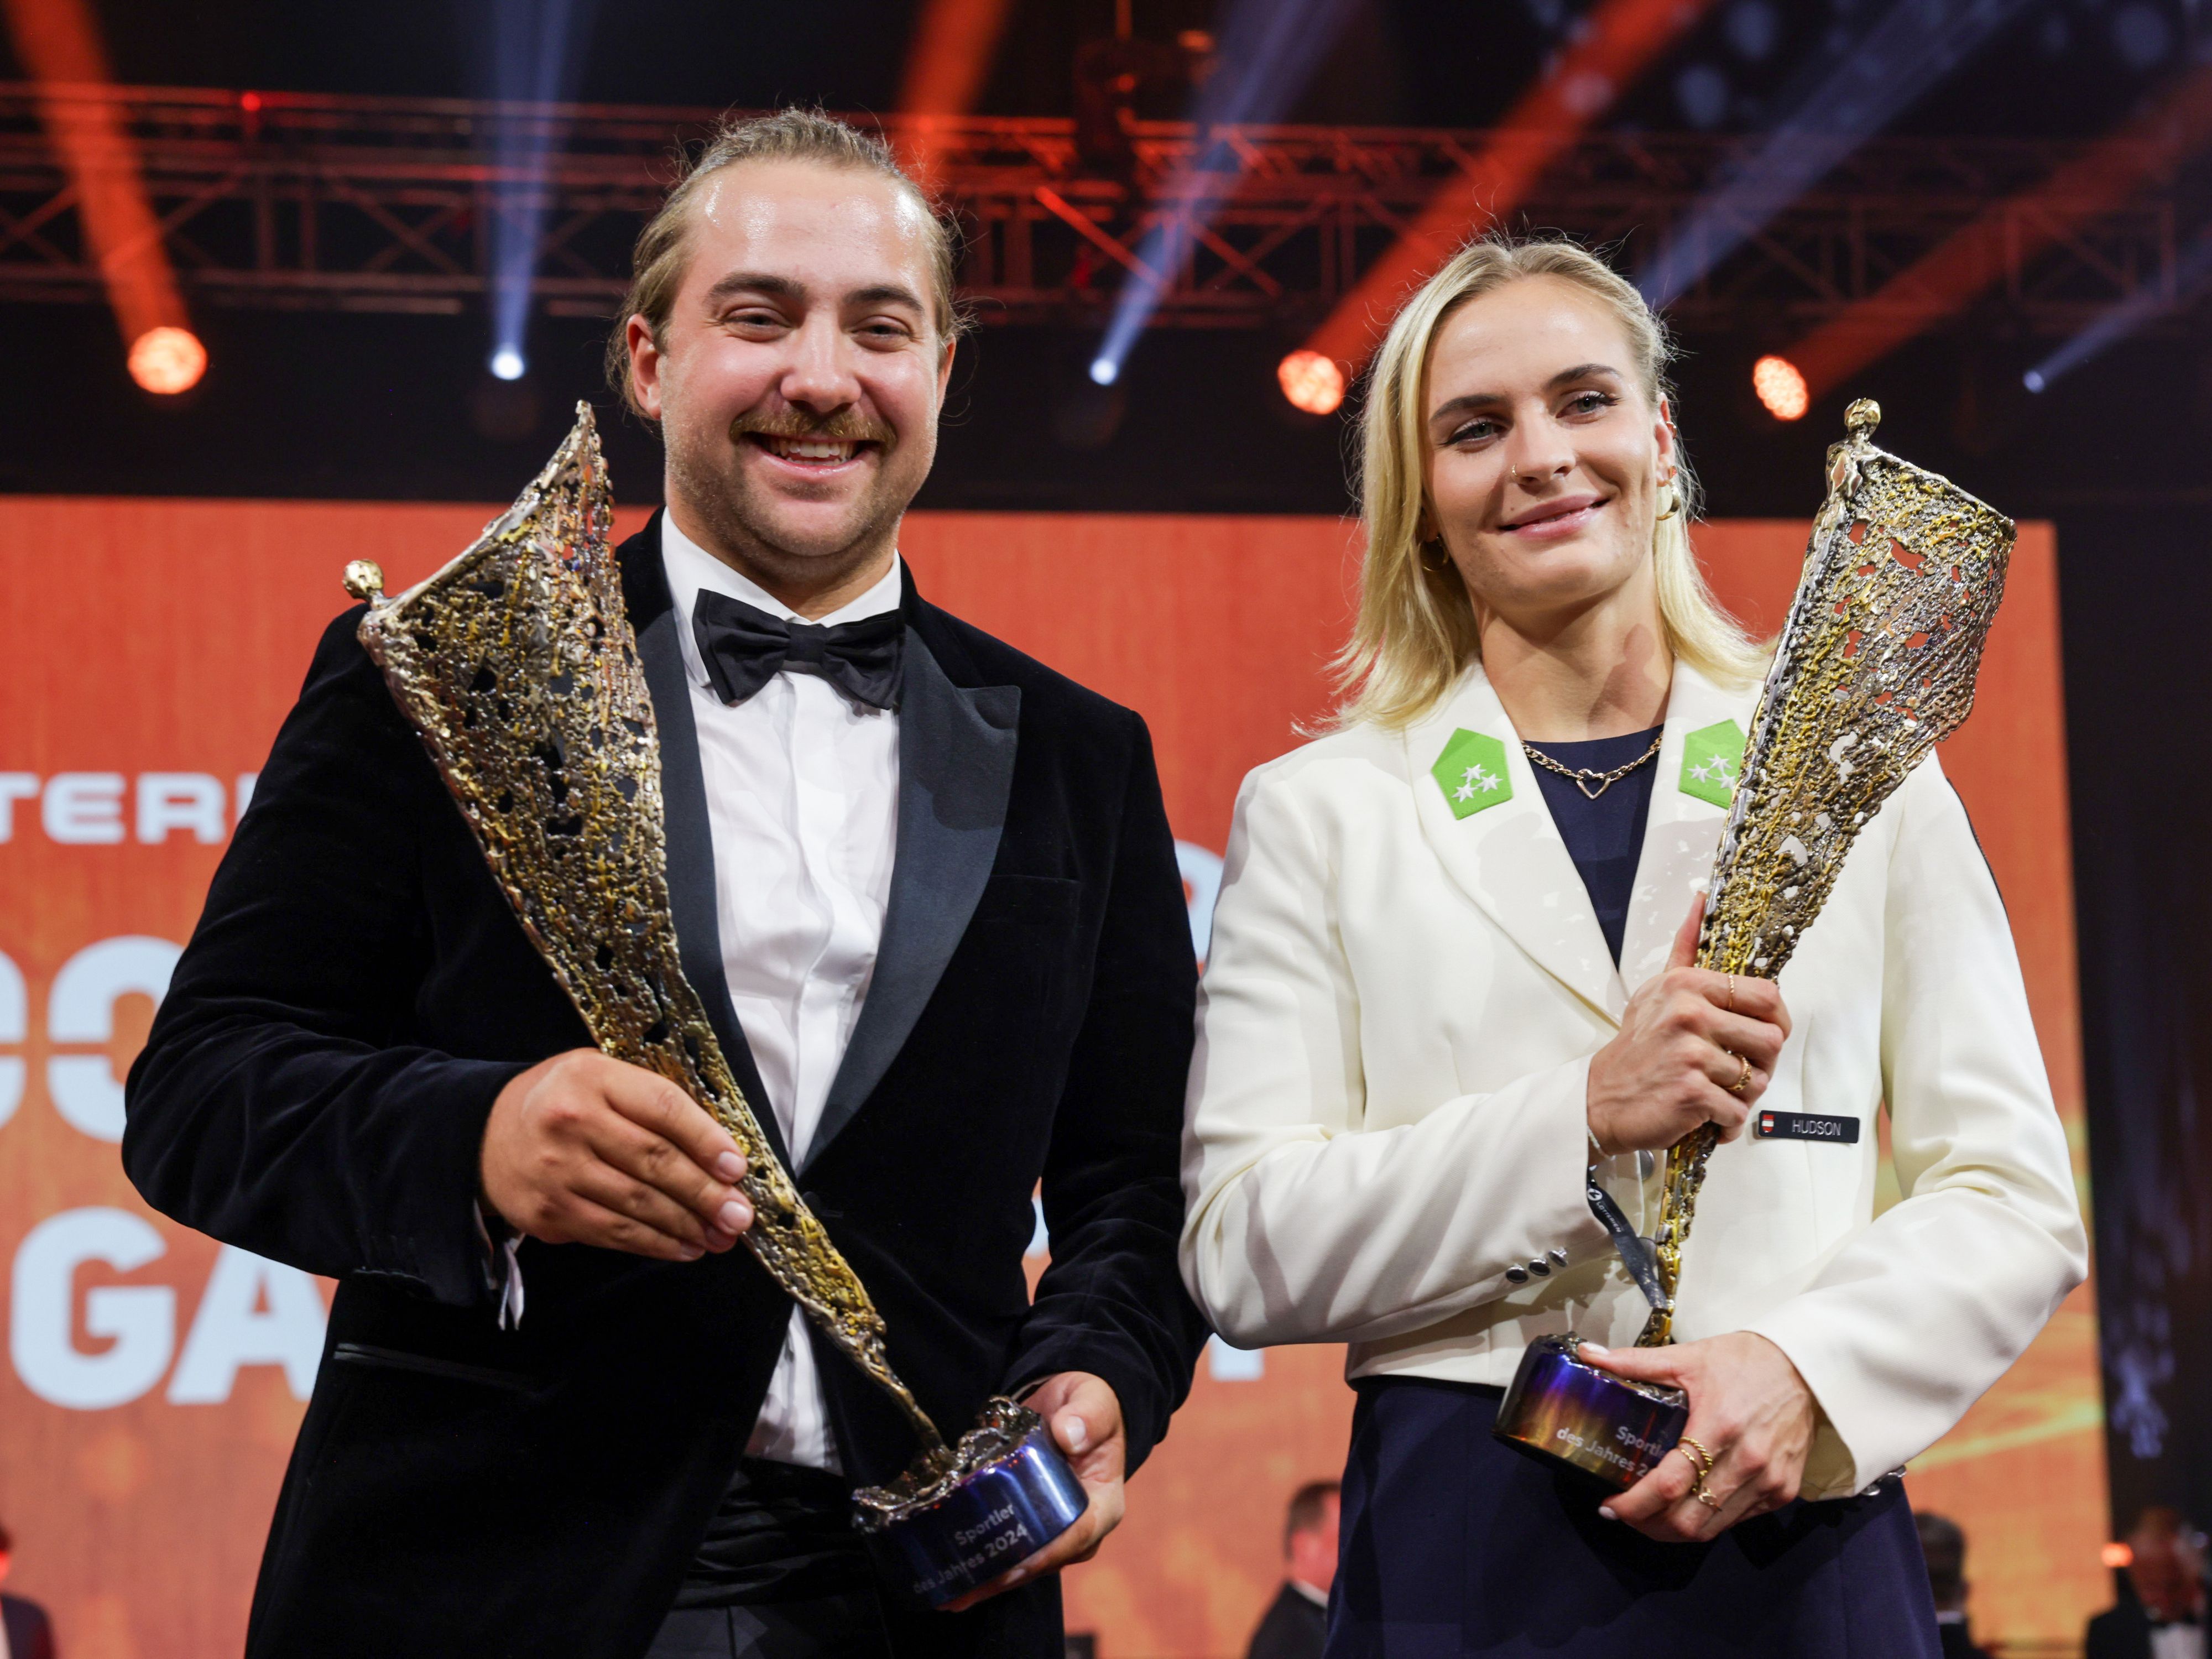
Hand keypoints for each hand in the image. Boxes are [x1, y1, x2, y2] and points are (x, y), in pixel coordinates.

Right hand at [480, 1049, 752, 1260]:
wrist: (484, 1134)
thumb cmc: (561, 1102)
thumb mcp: (601, 1077)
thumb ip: (652, 1102)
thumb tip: (717, 1151)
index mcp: (593, 1077)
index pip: (663, 1108)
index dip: (706, 1140)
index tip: (736, 1167)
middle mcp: (571, 1121)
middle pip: (654, 1161)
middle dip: (705, 1193)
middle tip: (740, 1214)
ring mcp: (557, 1171)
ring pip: (637, 1203)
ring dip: (687, 1225)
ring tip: (720, 1235)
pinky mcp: (548, 1212)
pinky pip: (612, 1232)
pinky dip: (654, 1244)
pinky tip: (684, 1247)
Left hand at [939, 1371, 1126, 1612]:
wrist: (1069, 1407)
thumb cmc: (1087, 1405)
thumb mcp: (1093, 1401)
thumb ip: (1087, 1414)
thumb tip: (1070, 1433)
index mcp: (1102, 1504)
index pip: (1077, 1536)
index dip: (1044, 1555)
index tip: (1012, 1567)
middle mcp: (1079, 1528)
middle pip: (1043, 1561)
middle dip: (1004, 1578)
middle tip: (964, 1592)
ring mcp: (1053, 1531)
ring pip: (1023, 1564)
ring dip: (987, 1581)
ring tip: (949, 1596)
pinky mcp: (1030, 1525)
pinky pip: (1009, 1550)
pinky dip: (982, 1565)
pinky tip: (951, 1578)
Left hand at [1581, 1333, 1817, 1542]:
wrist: (1807, 1367)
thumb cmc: (1746, 1360)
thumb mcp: (1688, 1357)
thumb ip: (1635, 1362)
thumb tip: (1588, 1353)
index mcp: (1718, 1427)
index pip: (1670, 1483)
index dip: (1635, 1503)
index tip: (1610, 1505)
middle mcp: (1747, 1462)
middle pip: (1689, 1519)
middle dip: (1649, 1525)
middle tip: (1626, 1514)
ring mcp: (1769, 1481)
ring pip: (1713, 1527)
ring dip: (1676, 1530)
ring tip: (1650, 1517)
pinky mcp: (1784, 1491)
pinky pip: (1738, 1520)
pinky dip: (1709, 1521)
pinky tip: (1689, 1507)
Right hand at [1586, 897, 1790, 1154]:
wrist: (1600, 1098)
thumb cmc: (1637, 1046)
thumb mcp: (1657, 990)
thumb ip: (1685, 949)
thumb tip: (1701, 898)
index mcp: (1688, 985)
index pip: (1767, 995)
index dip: (1776, 1020)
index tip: (1761, 1034)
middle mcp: (1689, 1014)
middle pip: (1771, 1041)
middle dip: (1760, 1063)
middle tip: (1734, 1070)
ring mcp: (1691, 1053)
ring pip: (1757, 1080)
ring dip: (1740, 1094)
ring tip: (1712, 1090)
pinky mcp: (1691, 1091)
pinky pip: (1737, 1112)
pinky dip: (1725, 1122)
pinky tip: (1703, 1113)